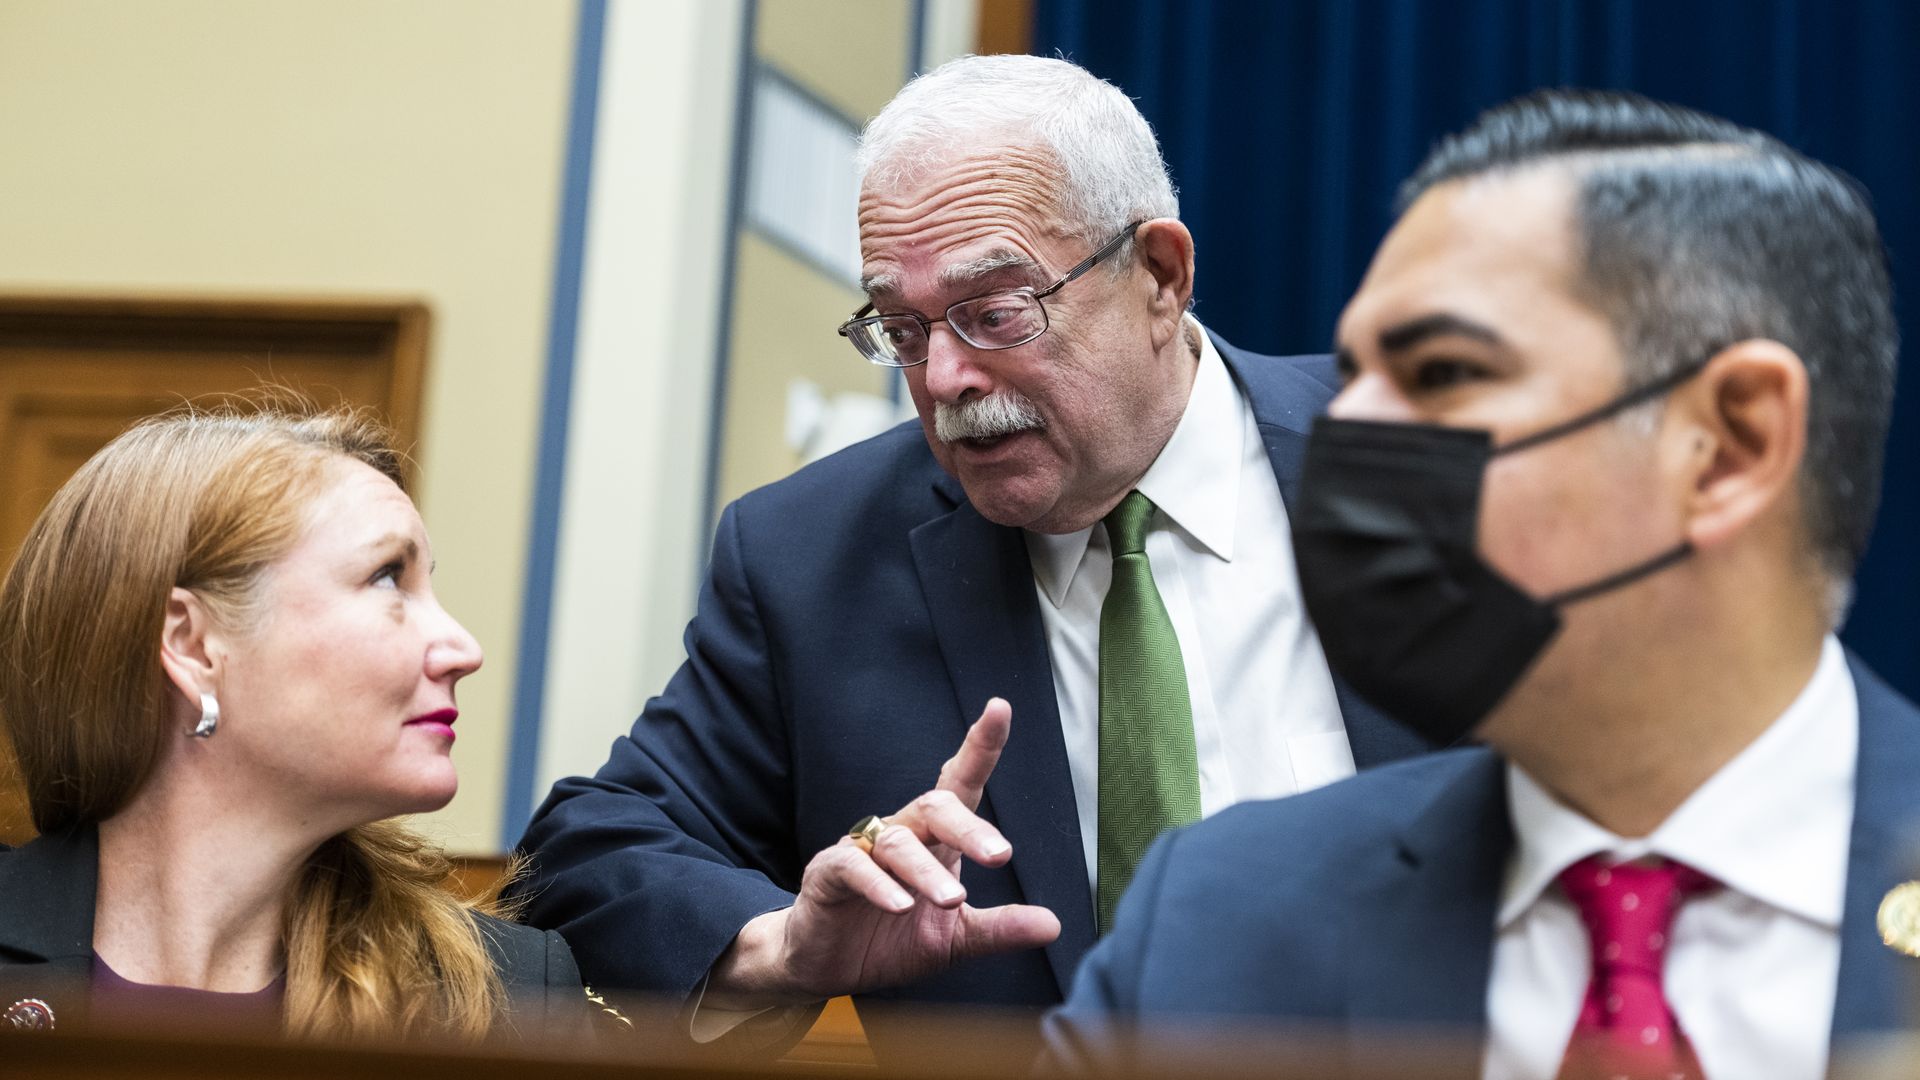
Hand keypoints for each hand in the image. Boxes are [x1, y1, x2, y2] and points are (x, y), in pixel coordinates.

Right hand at [709, 698, 1061, 1001]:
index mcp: (934, 839)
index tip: (999, 708)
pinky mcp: (827, 873)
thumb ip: (999, 929)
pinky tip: (900, 906)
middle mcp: (900, 832)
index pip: (960, 782)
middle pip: (935, 807)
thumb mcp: (954, 939)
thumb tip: (1054, 925)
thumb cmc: (890, 939)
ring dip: (927, 872)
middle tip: (1001, 855)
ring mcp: (861, 850)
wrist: (826, 967)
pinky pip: (852, 866)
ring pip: (899, 844)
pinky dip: (878, 884)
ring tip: (953, 898)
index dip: (980, 746)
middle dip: (969, 827)